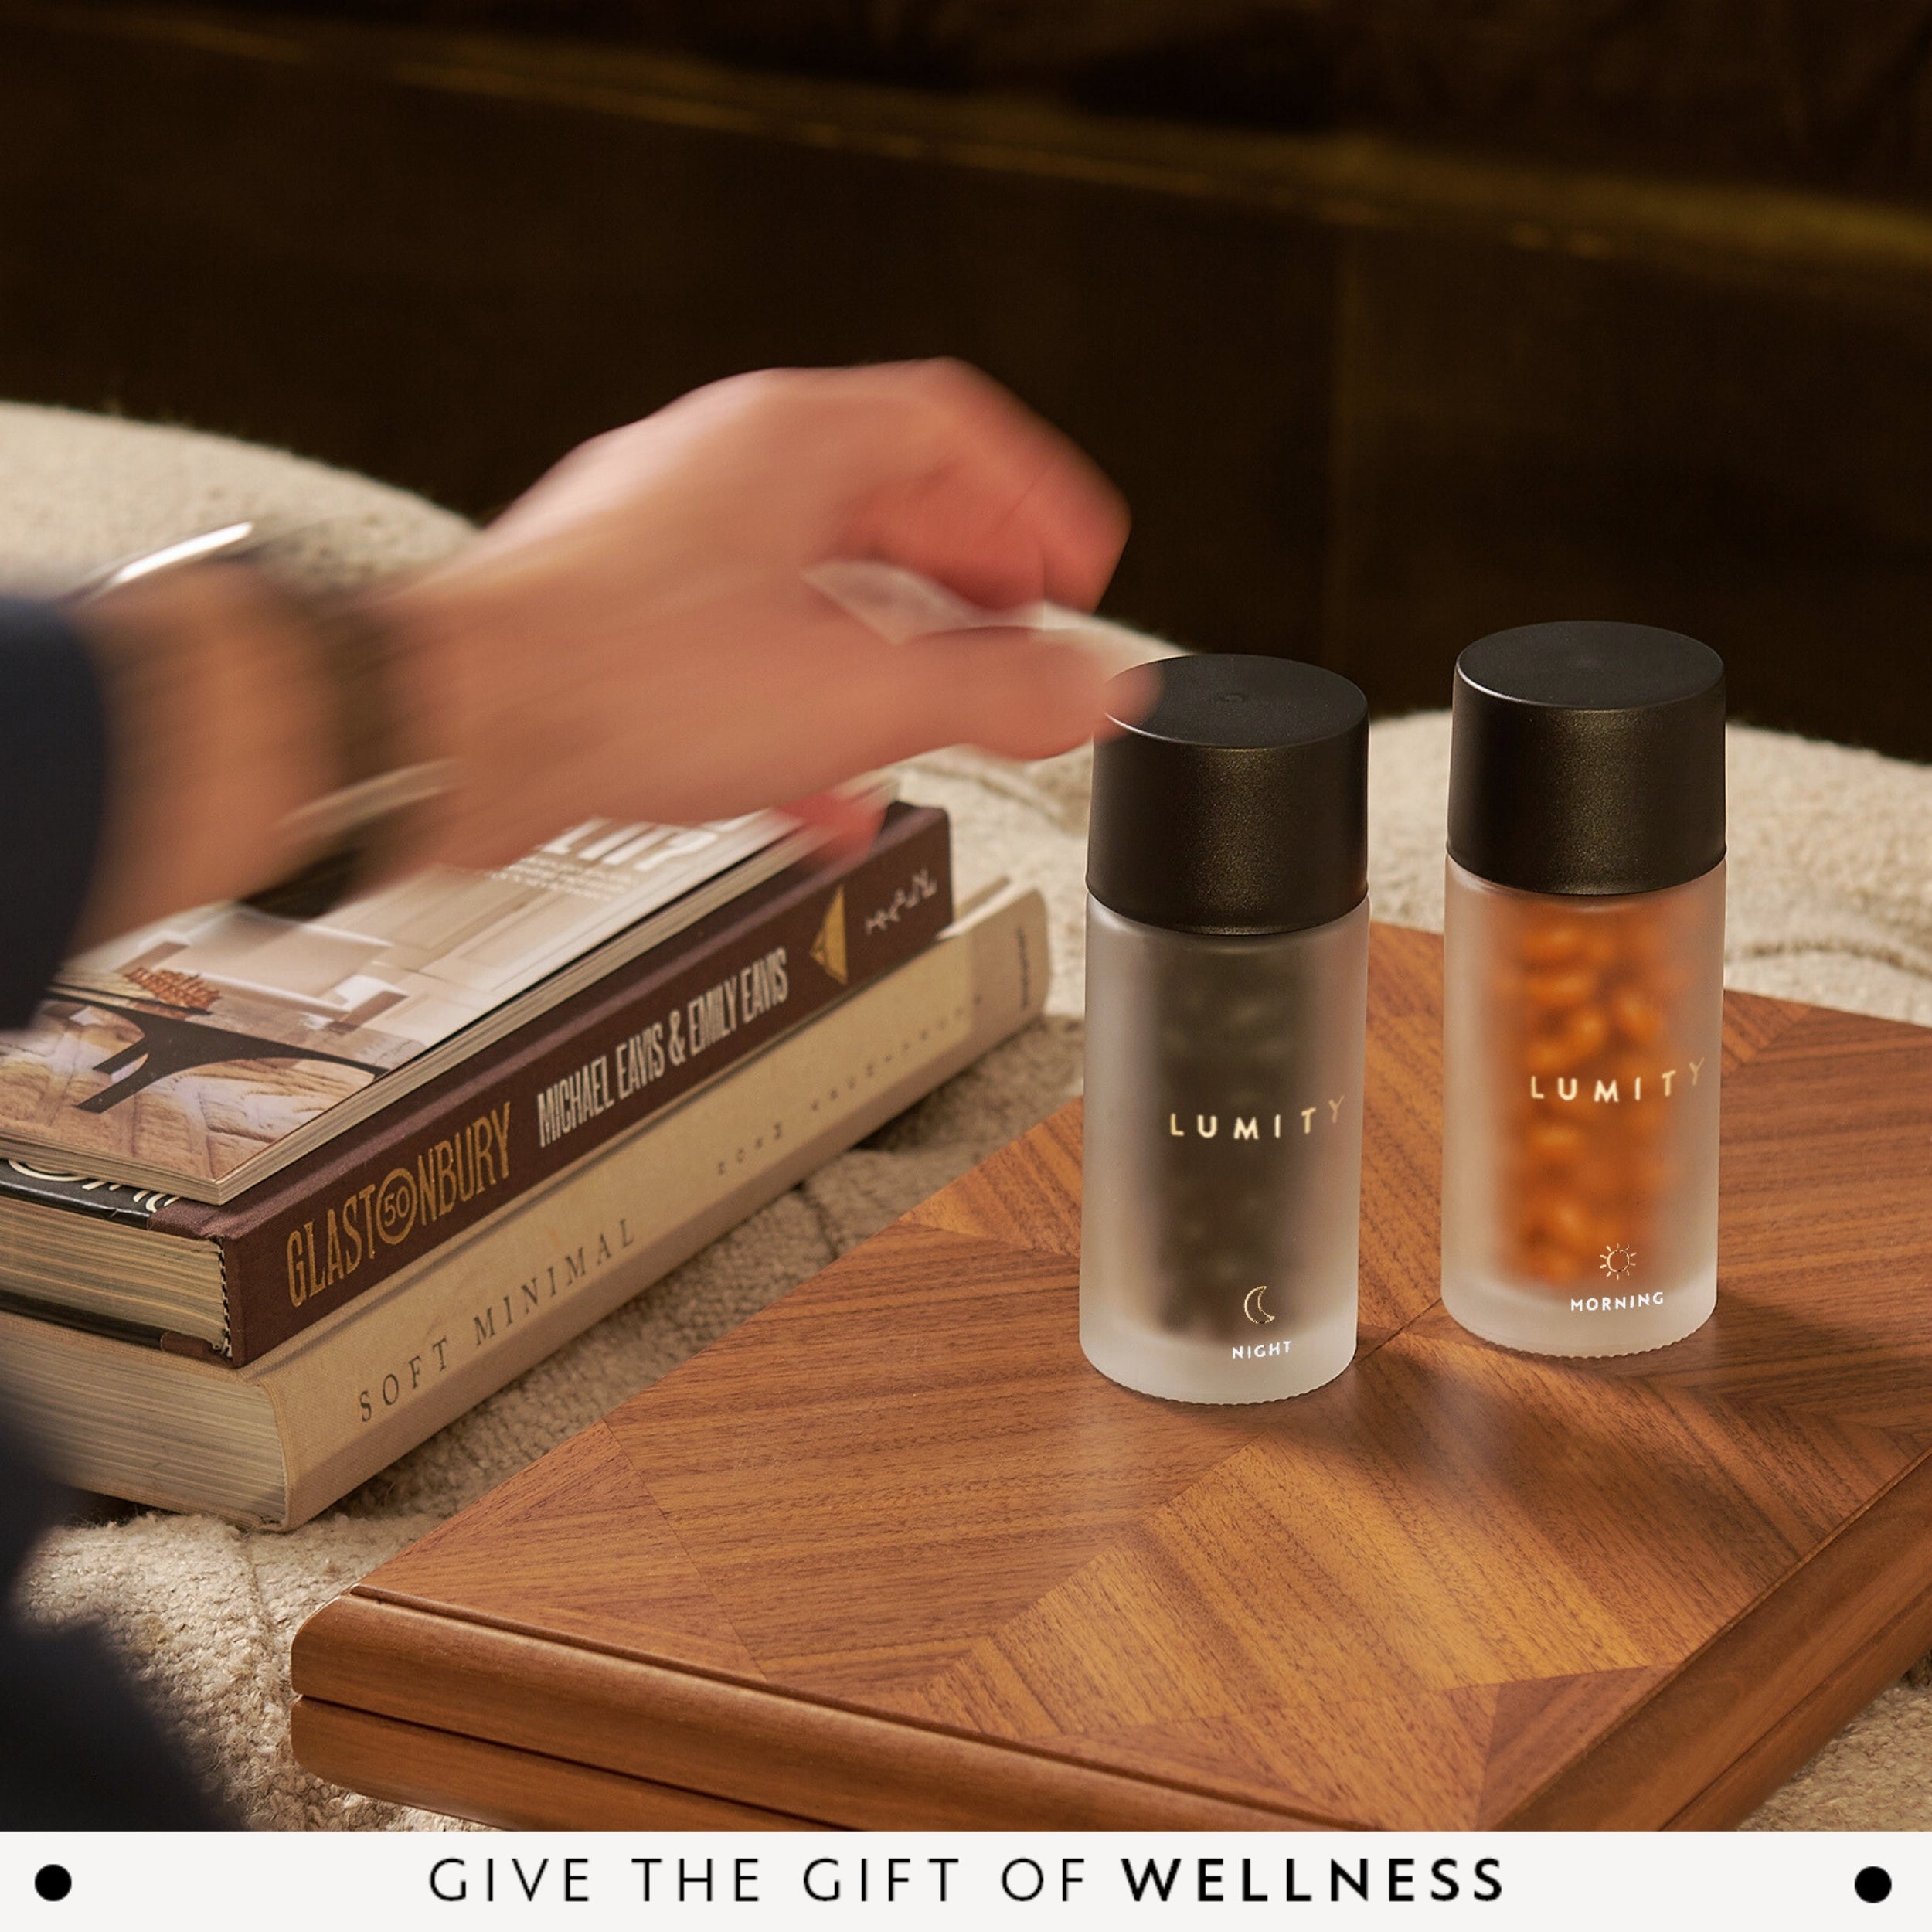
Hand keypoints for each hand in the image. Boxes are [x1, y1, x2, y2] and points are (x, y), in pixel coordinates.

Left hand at [384, 359, 1137, 866]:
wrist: (452, 737)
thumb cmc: (613, 679)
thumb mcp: (853, 692)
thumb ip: (992, 693)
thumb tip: (1091, 691)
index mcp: (786, 442)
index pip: (953, 429)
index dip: (1035, 503)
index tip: (1078, 573)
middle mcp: (721, 475)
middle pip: (888, 504)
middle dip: (971, 585)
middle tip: (1022, 644)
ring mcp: (665, 549)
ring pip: (816, 585)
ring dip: (891, 656)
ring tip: (940, 719)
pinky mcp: (622, 630)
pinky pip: (747, 654)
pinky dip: (806, 711)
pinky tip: (827, 788)